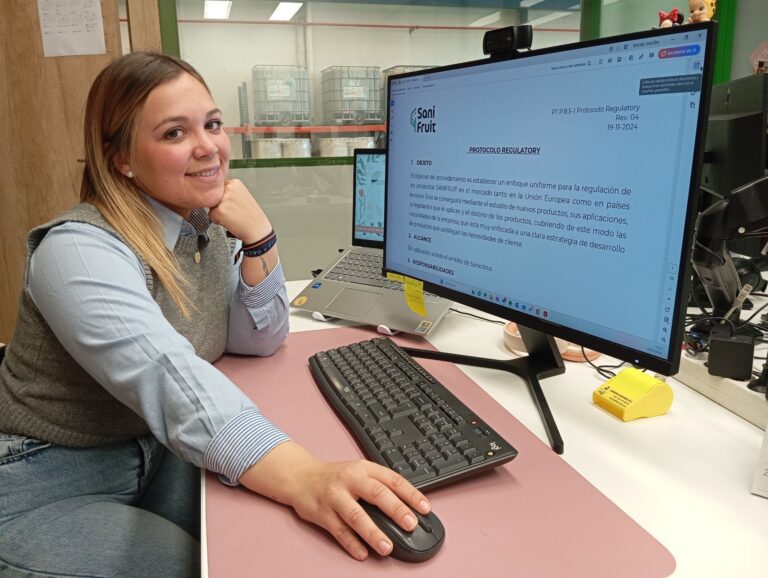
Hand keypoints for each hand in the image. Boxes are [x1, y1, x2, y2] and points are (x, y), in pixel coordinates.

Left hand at [208, 179, 271, 242]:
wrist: (258, 230)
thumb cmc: (252, 216)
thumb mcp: (243, 196)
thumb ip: (230, 192)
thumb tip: (215, 193)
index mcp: (235, 183)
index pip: (220, 187)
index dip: (224, 196)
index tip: (230, 202)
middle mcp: (229, 189)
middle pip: (214, 195)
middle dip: (219, 203)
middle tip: (232, 210)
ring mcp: (223, 200)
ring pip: (211, 205)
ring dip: (218, 212)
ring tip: (232, 216)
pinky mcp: (219, 211)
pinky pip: (211, 215)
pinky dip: (217, 220)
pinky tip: (229, 221)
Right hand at [239, 441, 430, 559]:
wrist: (301, 476)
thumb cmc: (335, 477)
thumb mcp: (359, 471)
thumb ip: (380, 485)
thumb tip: (408, 507)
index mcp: (364, 468)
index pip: (392, 479)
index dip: (410, 493)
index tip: (425, 508)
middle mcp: (350, 479)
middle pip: (376, 494)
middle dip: (395, 509)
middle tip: (410, 524)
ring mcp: (334, 496)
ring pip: (356, 515)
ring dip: (372, 532)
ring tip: (387, 547)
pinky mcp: (321, 512)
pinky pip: (338, 530)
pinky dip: (351, 543)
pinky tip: (362, 553)